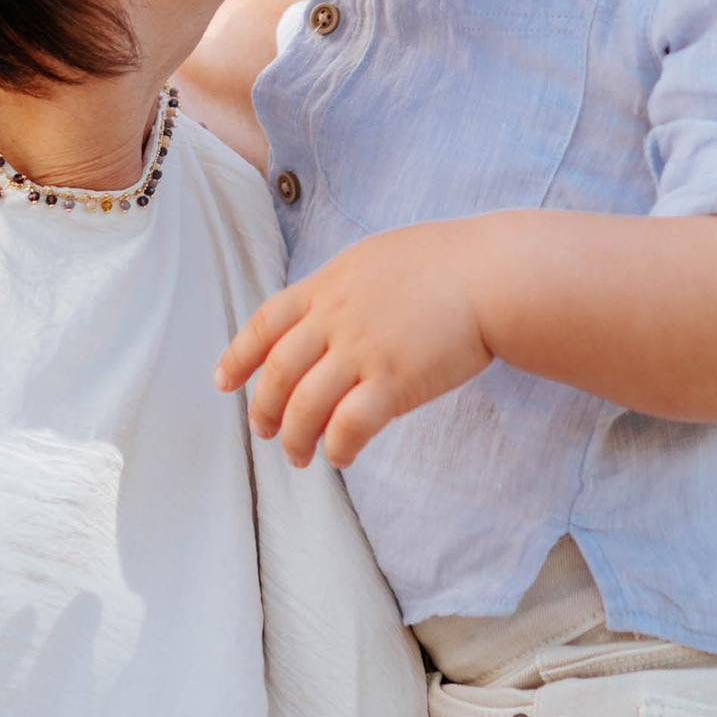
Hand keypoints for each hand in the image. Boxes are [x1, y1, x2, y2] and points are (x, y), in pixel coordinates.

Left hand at [215, 219, 498, 468]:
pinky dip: (337, 447)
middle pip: (276, 372)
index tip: (223, 382)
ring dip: (294, 438)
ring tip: (298, 457)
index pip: (265, 322)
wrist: (492, 275)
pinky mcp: (394, 381)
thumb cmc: (446, 264)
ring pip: (304, 405)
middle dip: (262, 409)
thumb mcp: (375, 259)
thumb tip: (323, 320)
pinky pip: (348, 425)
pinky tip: (340, 456)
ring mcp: (362, 350)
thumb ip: (343, 289)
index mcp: (328, 285)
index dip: (238, 356)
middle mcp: (335, 317)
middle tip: (264, 431)